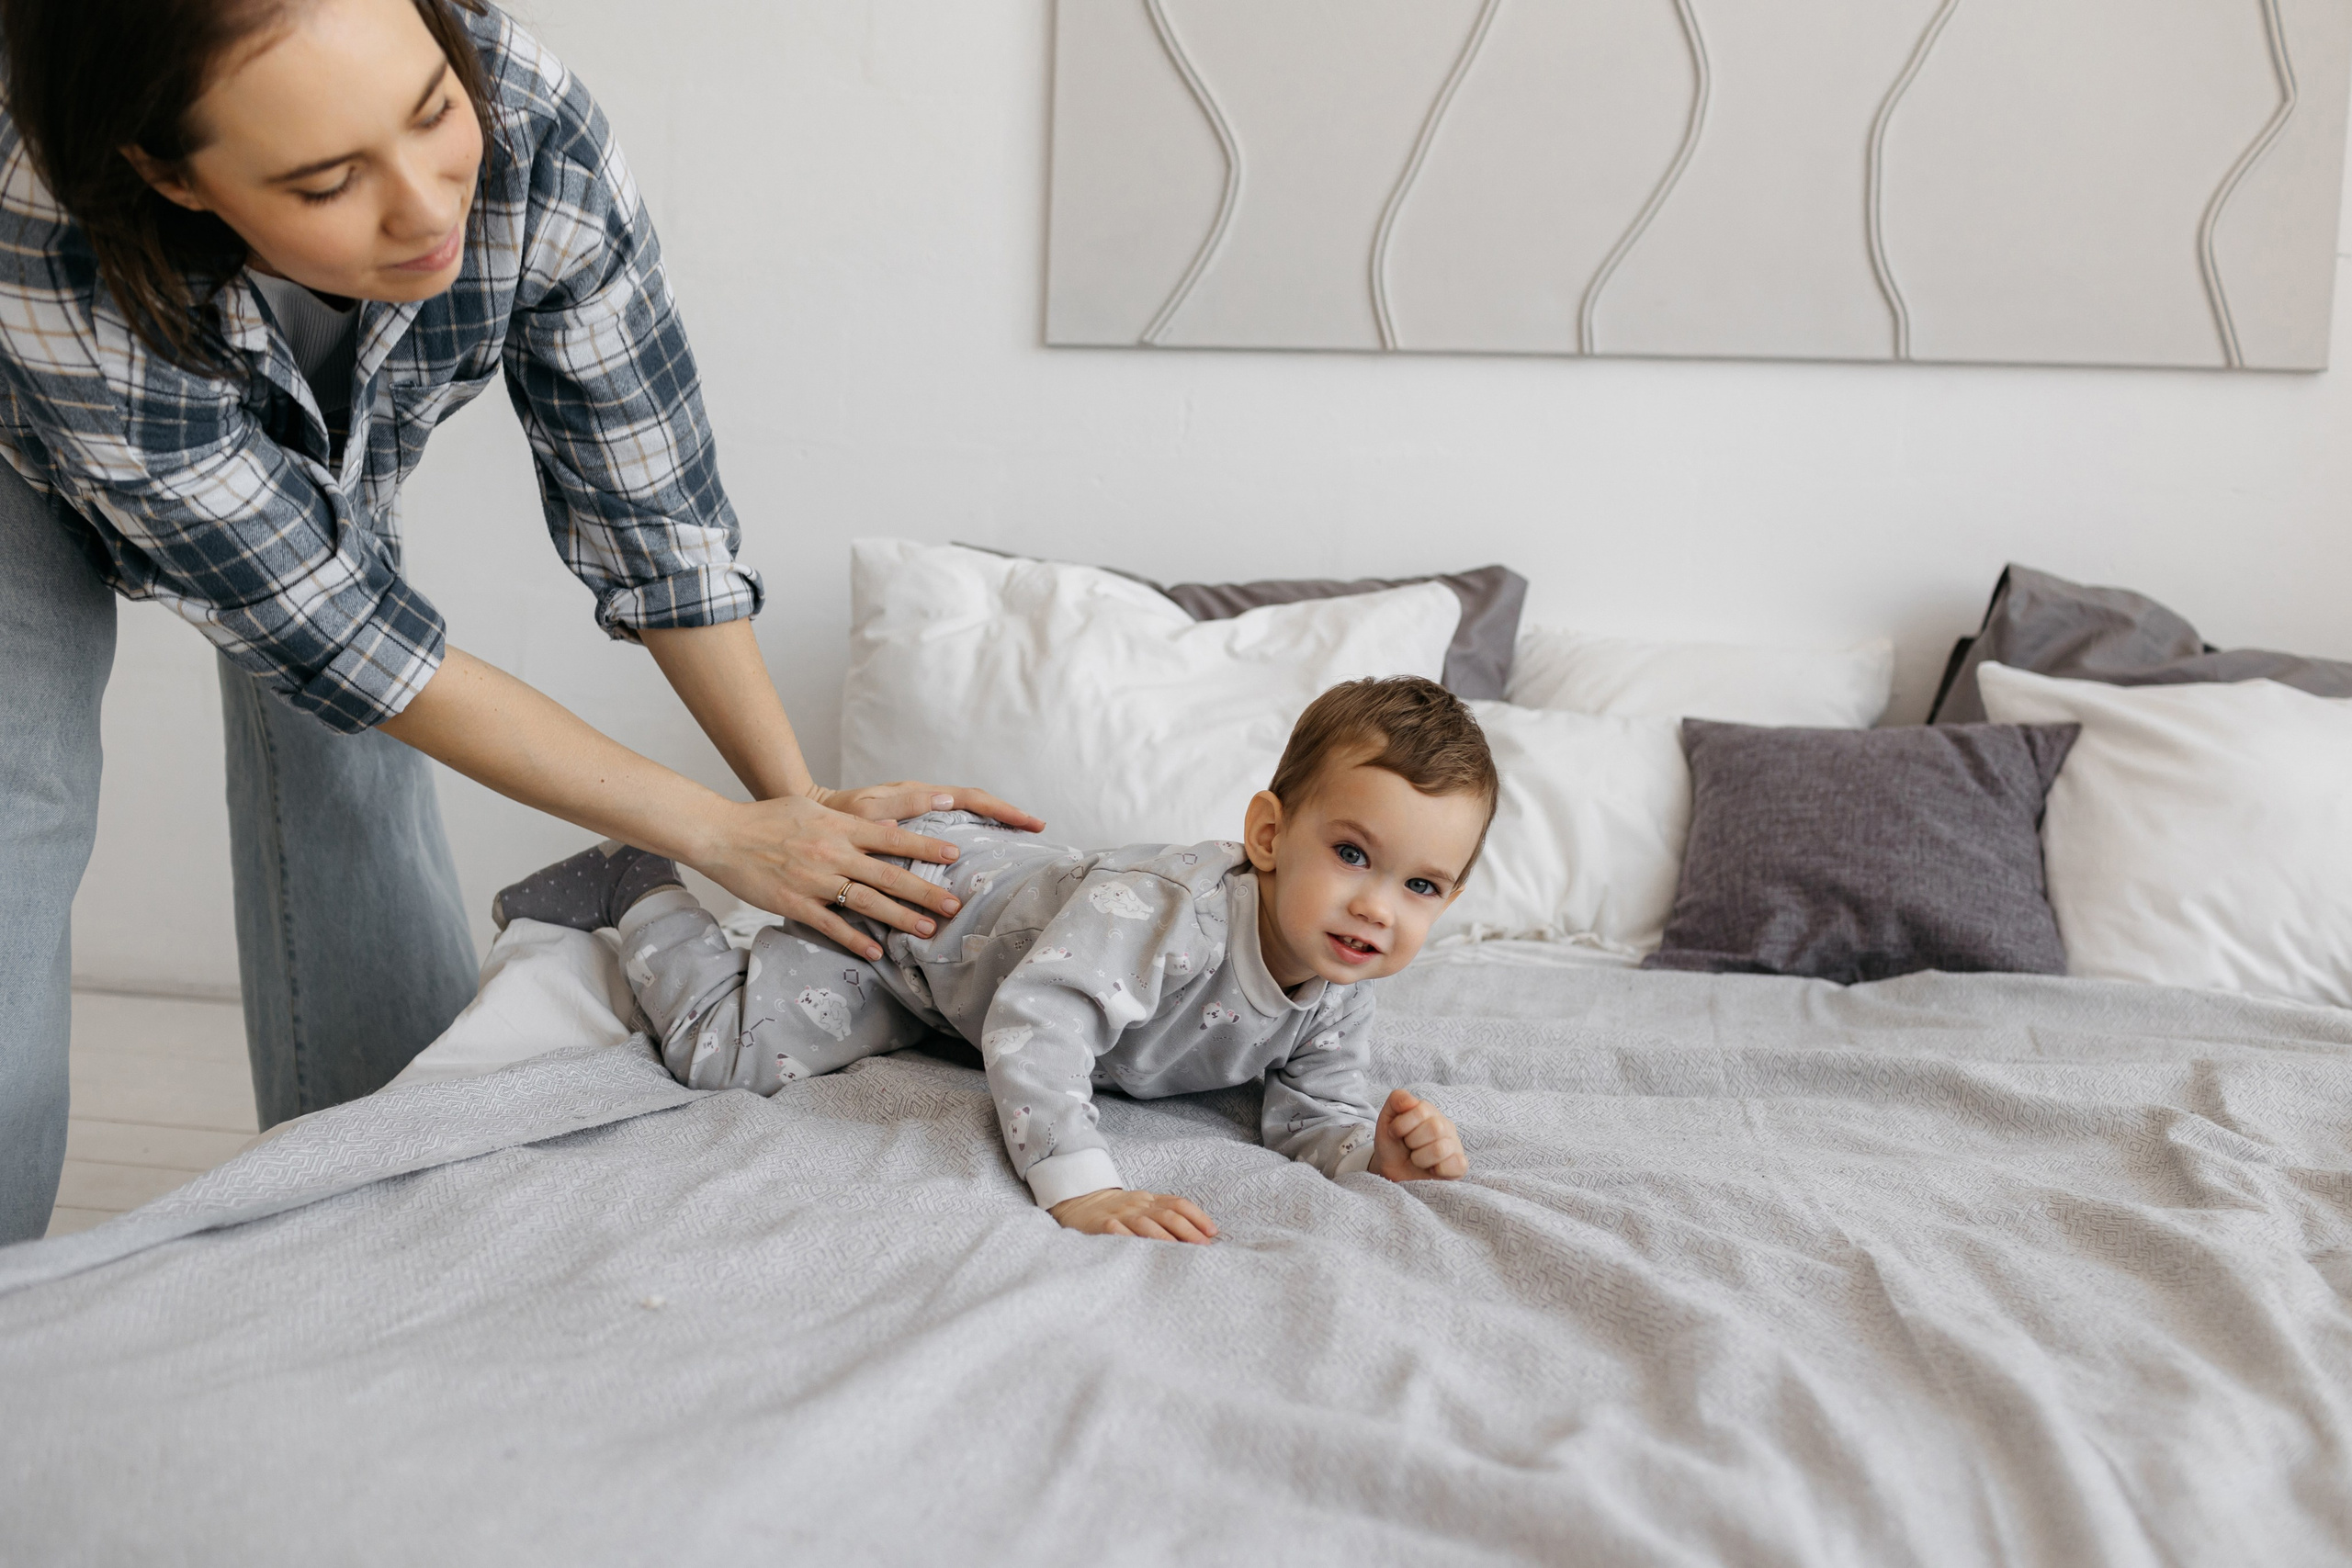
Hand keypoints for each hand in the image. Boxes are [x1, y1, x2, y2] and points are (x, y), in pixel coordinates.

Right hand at [685, 792, 969, 960]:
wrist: (723, 834)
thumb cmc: (769, 819)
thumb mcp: (813, 810)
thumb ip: (850, 821)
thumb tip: (889, 824)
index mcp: (840, 828)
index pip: (893, 838)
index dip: (925, 848)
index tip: (955, 856)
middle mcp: (833, 854)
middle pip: (888, 875)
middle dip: (925, 891)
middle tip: (955, 905)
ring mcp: (814, 881)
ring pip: (867, 902)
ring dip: (900, 918)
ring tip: (927, 930)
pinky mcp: (794, 904)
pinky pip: (831, 925)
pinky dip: (855, 940)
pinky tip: (876, 953)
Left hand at [814, 781, 1045, 834]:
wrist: (813, 815)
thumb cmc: (837, 813)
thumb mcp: (867, 809)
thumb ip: (904, 804)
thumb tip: (946, 799)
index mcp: (918, 794)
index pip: (971, 797)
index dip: (1002, 809)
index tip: (1029, 821)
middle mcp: (925, 800)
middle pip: (976, 804)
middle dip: (1008, 814)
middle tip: (1038, 828)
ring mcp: (921, 812)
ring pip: (966, 816)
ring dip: (994, 825)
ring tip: (1020, 841)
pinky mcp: (912, 827)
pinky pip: (949, 829)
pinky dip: (971, 836)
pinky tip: (984, 852)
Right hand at [1049, 1187, 1218, 1243]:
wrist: (1078, 1200)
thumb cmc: (1116, 1209)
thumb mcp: (1140, 1205)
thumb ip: (1162, 1215)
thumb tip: (1196, 1235)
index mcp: (1149, 1200)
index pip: (1178, 1204)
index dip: (1198, 1217)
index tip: (1212, 1233)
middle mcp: (1138, 1205)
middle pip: (1168, 1215)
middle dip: (1189, 1231)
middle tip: (1203, 1248)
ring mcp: (1120, 1214)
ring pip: (1147, 1225)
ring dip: (1166, 1240)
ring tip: (1180, 1255)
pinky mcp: (1102, 1225)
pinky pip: (1119, 1234)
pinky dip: (1133, 1242)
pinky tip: (1144, 1254)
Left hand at [1372, 1089, 1466, 1181]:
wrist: (1392, 1169)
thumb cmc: (1393, 1143)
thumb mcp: (1387, 1118)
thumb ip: (1397, 1100)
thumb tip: (1412, 1101)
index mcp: (1429, 1111)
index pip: (1421, 1111)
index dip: (1402, 1125)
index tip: (1395, 1133)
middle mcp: (1446, 1125)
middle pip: (1435, 1128)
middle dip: (1412, 1142)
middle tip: (1409, 1146)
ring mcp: (1455, 1145)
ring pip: (1440, 1149)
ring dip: (1420, 1158)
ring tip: (1417, 1159)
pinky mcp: (1460, 1165)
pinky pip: (1458, 1165)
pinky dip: (1439, 1170)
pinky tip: (1432, 1169)